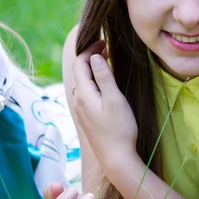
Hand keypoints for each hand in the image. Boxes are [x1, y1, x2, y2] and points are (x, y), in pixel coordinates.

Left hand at [71, 41, 137, 165]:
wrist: (116, 158)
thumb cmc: (119, 128)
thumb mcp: (115, 99)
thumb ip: (105, 77)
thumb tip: (95, 56)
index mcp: (83, 94)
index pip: (80, 63)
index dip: (90, 49)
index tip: (105, 41)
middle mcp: (78, 100)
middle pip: (79, 71)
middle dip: (90, 56)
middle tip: (108, 48)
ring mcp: (81, 110)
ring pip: (83, 82)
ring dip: (92, 69)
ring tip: (108, 62)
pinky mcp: (87, 117)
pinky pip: (86, 92)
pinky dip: (94, 81)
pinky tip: (105, 84)